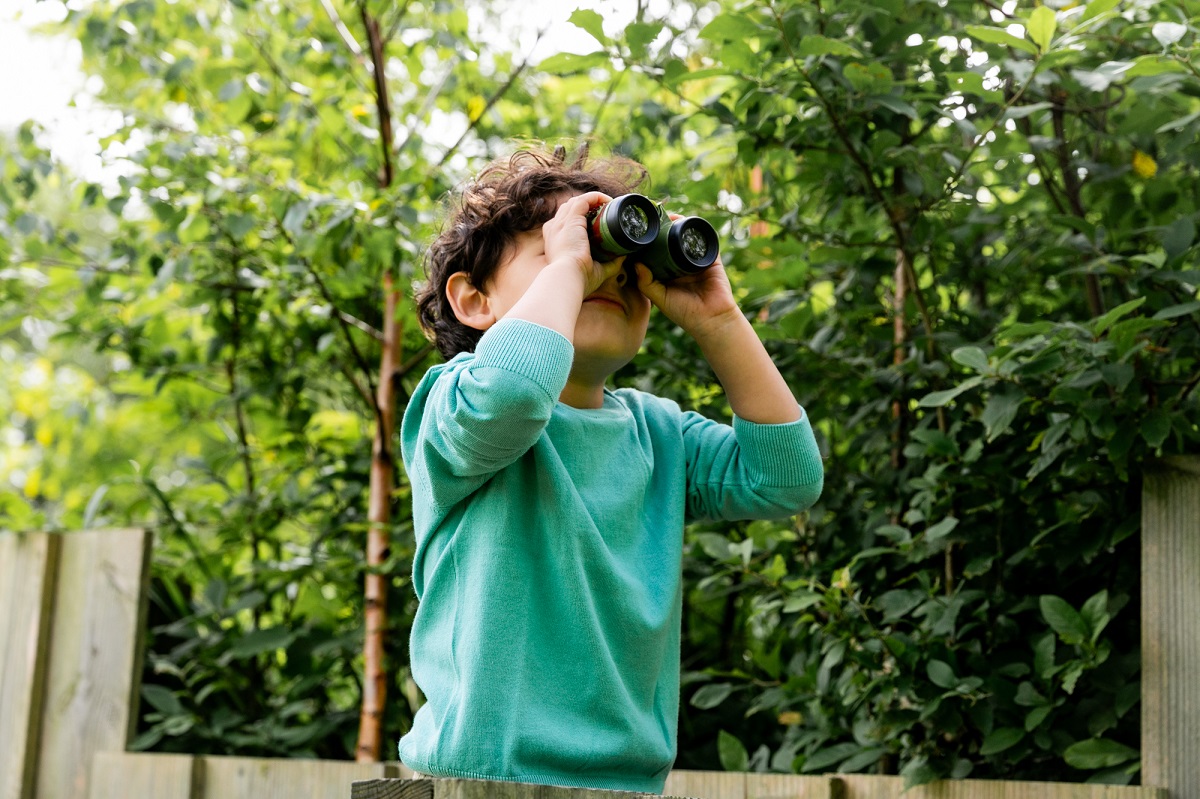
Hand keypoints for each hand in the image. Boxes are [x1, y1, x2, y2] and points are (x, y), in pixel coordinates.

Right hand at [541, 192, 622, 295]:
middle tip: (604, 213)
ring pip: (576, 202)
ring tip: (607, 205)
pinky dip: (596, 197)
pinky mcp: (571, 220)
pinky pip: (583, 200)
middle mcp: (555, 229)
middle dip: (586, 207)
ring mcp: (562, 223)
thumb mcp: (596, 270)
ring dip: (592, 200)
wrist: (568, 277)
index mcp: (555, 241)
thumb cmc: (578, 279)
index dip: (579, 219)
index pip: (563, 223)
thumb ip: (610, 263)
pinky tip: (607, 202)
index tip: (595, 222)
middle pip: (569, 209)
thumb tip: (623, 257)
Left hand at [633, 218, 740, 340]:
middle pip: (668, 241)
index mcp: (666, 273)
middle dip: (661, 229)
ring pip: (685, 237)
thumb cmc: (684, 313)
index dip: (646, 243)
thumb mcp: (659, 298)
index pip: (654, 253)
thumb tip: (636, 263)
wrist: (711, 319)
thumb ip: (646, 283)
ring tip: (667, 217)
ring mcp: (695, 259)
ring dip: (677, 225)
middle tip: (651, 220)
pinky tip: (686, 222)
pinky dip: (696, 229)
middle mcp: (679, 264)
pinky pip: (704, 240)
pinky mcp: (710, 257)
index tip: (636, 232)